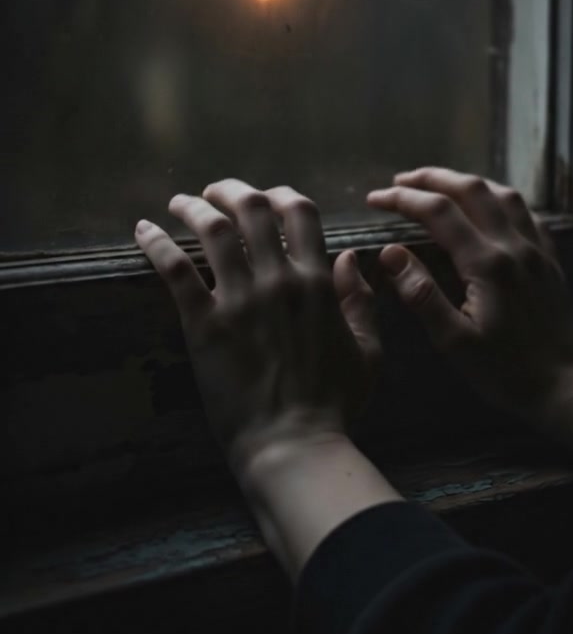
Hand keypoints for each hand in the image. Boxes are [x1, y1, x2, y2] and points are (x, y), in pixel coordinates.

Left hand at [135, 181, 379, 479]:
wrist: (293, 442)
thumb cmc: (335, 403)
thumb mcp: (368, 351)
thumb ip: (360, 300)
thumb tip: (351, 258)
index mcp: (318, 282)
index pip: (299, 213)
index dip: (281, 194)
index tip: (267, 195)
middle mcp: (277, 280)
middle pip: (251, 209)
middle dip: (231, 190)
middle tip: (215, 192)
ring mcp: (239, 300)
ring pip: (212, 230)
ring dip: (193, 207)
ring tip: (180, 202)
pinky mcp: (203, 323)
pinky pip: (175, 270)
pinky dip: (156, 243)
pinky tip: (143, 231)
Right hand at [367, 166, 572, 425]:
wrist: (563, 386)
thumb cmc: (504, 372)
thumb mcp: (453, 342)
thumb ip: (421, 294)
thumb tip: (390, 253)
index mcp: (487, 264)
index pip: (439, 213)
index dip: (403, 199)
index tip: (375, 199)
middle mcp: (514, 246)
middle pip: (471, 190)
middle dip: (432, 178)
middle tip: (400, 182)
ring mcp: (537, 250)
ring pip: (503, 194)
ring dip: (467, 182)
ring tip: (440, 186)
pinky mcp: (550, 260)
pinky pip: (526, 213)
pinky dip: (500, 199)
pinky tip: (488, 208)